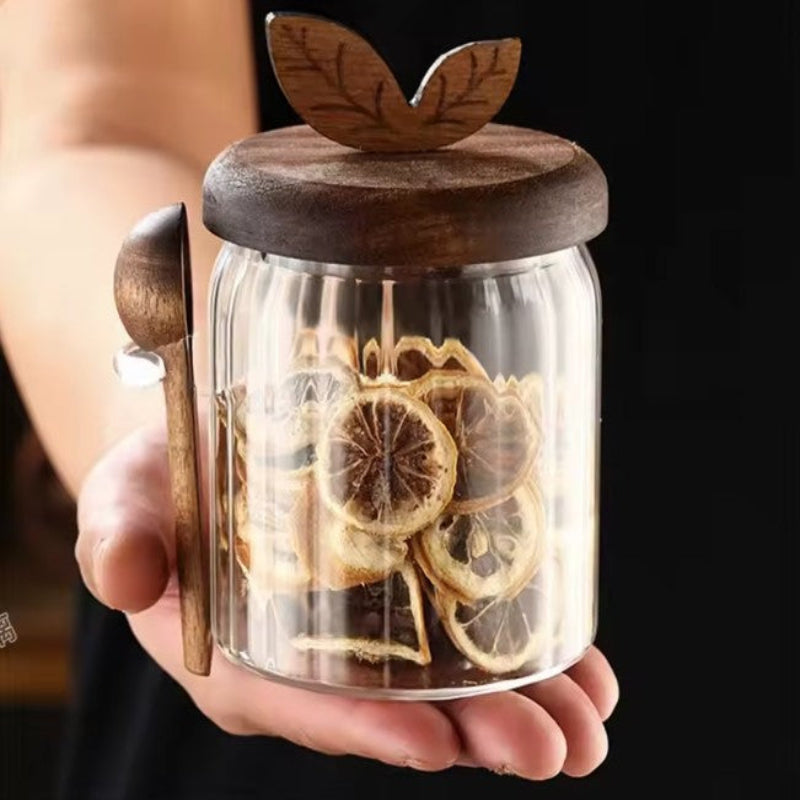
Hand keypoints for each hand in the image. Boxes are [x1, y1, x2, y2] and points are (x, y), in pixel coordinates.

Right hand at [76, 425, 617, 779]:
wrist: (218, 439)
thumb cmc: (167, 478)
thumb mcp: (124, 497)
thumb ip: (120, 533)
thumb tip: (126, 575)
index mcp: (240, 656)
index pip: (302, 705)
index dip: (365, 727)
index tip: (433, 742)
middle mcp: (311, 658)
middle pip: (394, 706)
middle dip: (474, 731)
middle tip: (552, 748)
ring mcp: (364, 628)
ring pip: (446, 680)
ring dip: (523, 702)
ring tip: (590, 720)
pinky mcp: (401, 588)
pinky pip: (466, 630)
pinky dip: (529, 647)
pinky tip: (583, 662)